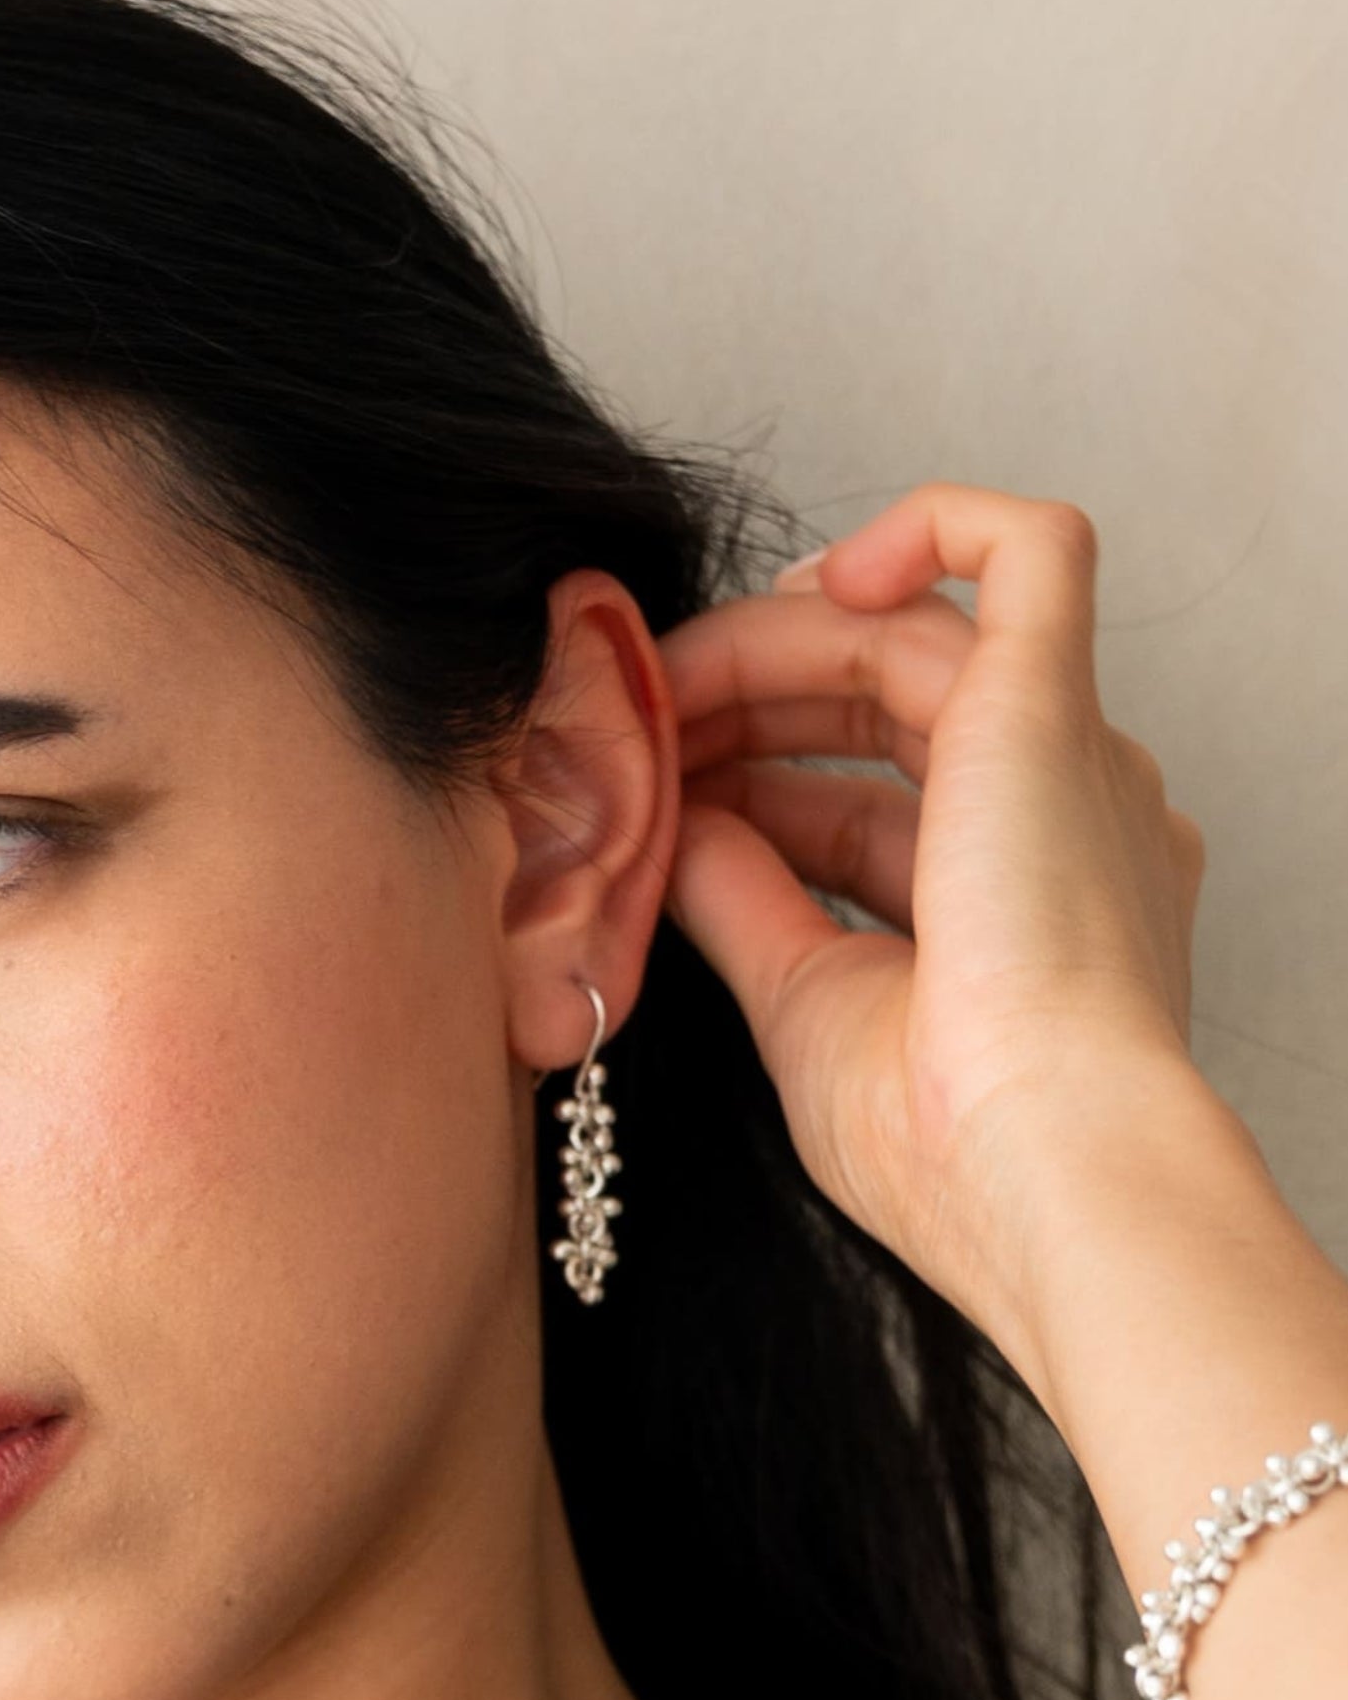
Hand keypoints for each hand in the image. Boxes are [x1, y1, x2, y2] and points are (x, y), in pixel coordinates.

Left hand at [658, 482, 1214, 1367]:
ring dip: (768, 648)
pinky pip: (1027, 547)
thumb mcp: (808, 1005)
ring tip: (664, 682)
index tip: (644, 793)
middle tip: (631, 724)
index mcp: (1016, 905)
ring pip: (907, 632)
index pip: (861, 805)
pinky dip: (927, 525)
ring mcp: (1067, 757)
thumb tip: (678, 826)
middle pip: (877, 708)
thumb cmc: (944, 1144)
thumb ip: (747, 901)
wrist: (1042, 1174)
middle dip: (741, 706)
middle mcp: (1059, 817)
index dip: (744, 785)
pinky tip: (816, 580)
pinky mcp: (1053, 707)